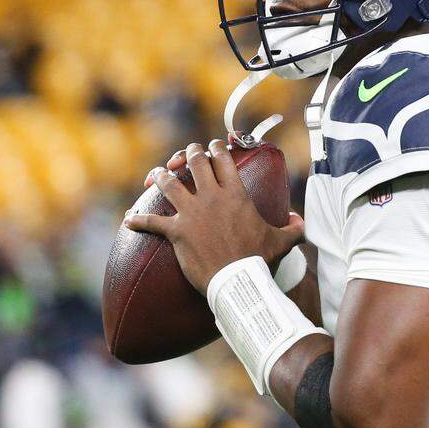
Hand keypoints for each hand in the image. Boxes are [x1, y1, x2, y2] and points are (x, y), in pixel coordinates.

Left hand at [125, 140, 303, 290]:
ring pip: (168, 183)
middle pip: (195, 162)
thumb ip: (293, 227)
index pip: (224, 158)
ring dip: (160, 176)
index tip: (213, 146)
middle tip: (186, 155)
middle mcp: (211, 197)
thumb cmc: (259, 260)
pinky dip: (137, 220)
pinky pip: (151, 222)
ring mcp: (191, 213)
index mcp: (236, 194)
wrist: (238, 281)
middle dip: (189, 154)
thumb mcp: (283, 241)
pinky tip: (128, 219)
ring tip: (156, 175)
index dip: (217, 147)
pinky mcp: (176, 232)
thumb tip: (300, 222)